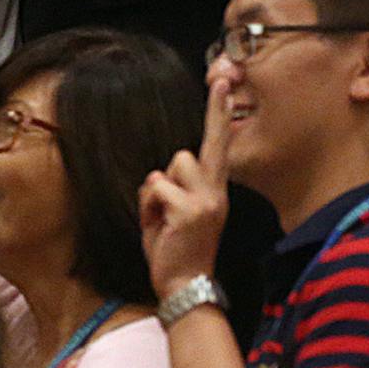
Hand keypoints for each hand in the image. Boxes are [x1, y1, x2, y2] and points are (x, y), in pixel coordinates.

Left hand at [140, 76, 234, 300]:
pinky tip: (158, 227)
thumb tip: (159, 176)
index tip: (221, 82)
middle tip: (203, 109)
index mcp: (214, 191)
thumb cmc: (177, 250)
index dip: (218, 114)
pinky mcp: (191, 210)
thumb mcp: (176, 214)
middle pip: (186, 152)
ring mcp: (206, 201)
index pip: (217, 146)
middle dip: (170, 171)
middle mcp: (216, 192)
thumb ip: (173, 189)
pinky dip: (148, 208)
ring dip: (154, 193)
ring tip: (161, 219)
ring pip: (168, 167)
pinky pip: (155, 188)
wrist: (185, 285)